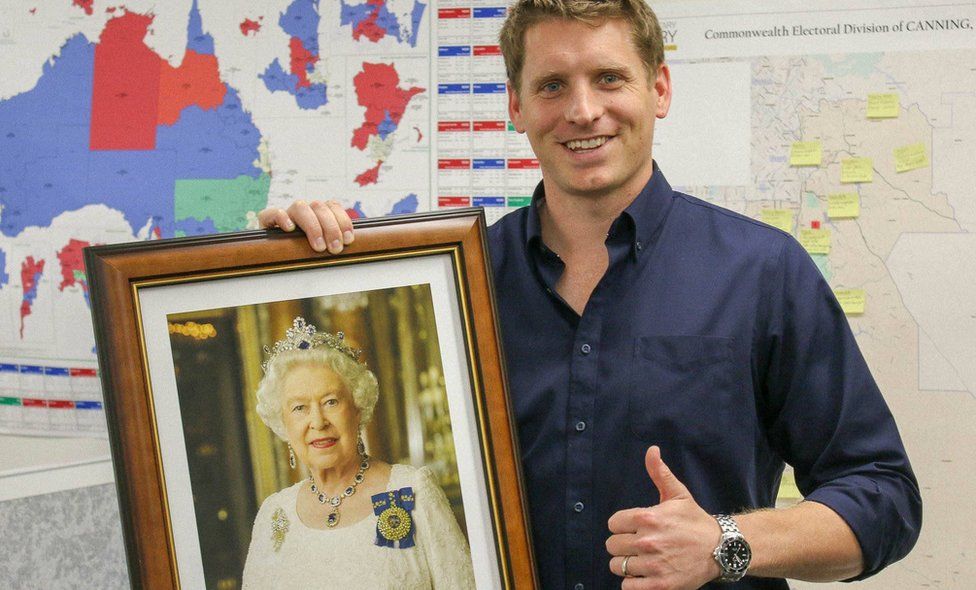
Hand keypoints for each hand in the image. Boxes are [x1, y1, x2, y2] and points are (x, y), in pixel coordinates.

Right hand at [257, 199, 353, 252]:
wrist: (273, 257)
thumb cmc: (304, 253)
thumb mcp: (323, 247)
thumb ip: (334, 242)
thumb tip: (349, 246)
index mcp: (318, 212)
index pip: (332, 205)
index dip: (343, 220)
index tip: (348, 240)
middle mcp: (303, 210)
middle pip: (319, 207)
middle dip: (331, 228)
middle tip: (335, 249)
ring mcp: (286, 214)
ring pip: (300, 207)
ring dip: (313, 226)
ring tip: (318, 247)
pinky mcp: (267, 221)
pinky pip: (272, 212)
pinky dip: (282, 218)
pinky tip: (290, 229)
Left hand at [606, 446, 721, 588]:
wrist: (721, 549)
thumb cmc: (695, 521)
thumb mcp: (678, 494)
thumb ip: (659, 473)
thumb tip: (652, 450)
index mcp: (648, 517)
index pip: (613, 524)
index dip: (621, 526)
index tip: (633, 528)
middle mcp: (648, 541)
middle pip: (612, 545)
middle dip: (622, 545)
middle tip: (638, 545)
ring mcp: (653, 565)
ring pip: (617, 566)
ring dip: (626, 564)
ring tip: (641, 560)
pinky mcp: (660, 585)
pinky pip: (628, 587)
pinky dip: (632, 583)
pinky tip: (644, 574)